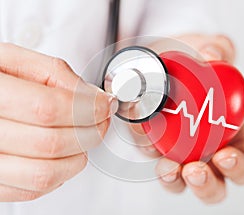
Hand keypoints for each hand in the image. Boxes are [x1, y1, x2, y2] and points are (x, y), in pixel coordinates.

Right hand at [0, 43, 117, 200]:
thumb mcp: (15, 61)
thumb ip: (55, 74)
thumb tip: (92, 96)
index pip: (47, 109)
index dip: (87, 108)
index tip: (105, 104)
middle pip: (51, 144)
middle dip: (91, 131)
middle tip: (101, 119)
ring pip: (45, 173)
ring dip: (79, 155)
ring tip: (86, 136)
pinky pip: (34, 190)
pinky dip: (62, 173)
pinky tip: (65, 153)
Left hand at [131, 34, 243, 203]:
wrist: (163, 57)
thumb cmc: (194, 60)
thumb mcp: (209, 49)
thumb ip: (218, 49)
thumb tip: (212, 54)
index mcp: (230, 136)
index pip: (243, 164)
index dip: (238, 168)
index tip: (225, 156)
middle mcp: (204, 149)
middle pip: (211, 185)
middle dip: (205, 184)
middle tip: (193, 170)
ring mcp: (176, 149)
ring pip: (177, 180)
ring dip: (172, 178)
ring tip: (166, 167)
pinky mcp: (151, 142)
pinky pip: (148, 152)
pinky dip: (144, 145)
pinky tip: (140, 130)